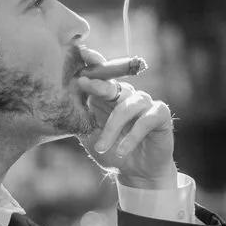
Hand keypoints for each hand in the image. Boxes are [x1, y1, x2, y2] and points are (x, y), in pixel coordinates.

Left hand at [76, 52, 175, 186]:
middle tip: (84, 84)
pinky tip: (122, 150)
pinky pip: (145, 120)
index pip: (102, 75)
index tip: (82, 52)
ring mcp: (145, 102)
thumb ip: (82, 118)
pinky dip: (132, 136)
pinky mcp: (160, 114)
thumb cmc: (111, 151)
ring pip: (127, 106)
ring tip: (102, 148)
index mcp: (109, 96)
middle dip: (99, 85)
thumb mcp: (91, 135)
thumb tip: (64, 101)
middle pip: (114, 85)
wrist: (136, 172)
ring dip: (112, 128)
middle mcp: (127, 94)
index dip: (94, 62)